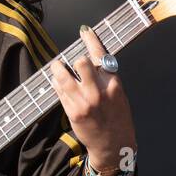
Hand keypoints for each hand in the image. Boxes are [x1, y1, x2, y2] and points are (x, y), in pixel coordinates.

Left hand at [46, 24, 136, 175]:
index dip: (91, 40)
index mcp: (113, 83)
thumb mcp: (118, 95)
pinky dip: (56, 84)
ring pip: (64, 76)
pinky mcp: (73, 112)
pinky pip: (59, 92)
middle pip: (81, 62)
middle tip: (68, 62)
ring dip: (58, 69)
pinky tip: (56, 83)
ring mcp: (85, 102)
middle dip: (73, 59)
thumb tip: (90, 62)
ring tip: (56, 68)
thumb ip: (106, 79)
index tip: (84, 31)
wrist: (114, 144)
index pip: (101, 56)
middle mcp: (99, 91)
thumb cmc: (117, 119)